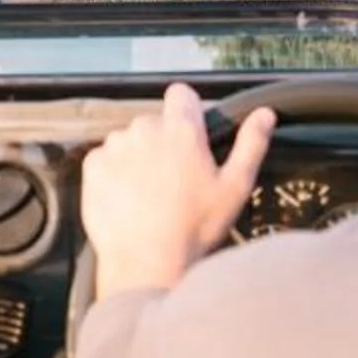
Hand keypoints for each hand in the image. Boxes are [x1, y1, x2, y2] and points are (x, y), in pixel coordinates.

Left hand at [80, 85, 274, 297]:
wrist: (147, 263)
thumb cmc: (196, 228)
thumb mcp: (235, 188)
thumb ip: (251, 144)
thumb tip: (265, 114)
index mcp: (181, 129)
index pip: (181, 94)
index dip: (188, 111)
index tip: (192, 136)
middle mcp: (144, 128)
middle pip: (155, 122)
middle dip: (164, 143)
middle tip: (175, 181)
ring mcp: (115, 146)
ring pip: (129, 141)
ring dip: (137, 158)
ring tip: (150, 196)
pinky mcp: (93, 166)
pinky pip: (104, 160)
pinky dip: (113, 174)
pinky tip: (127, 201)